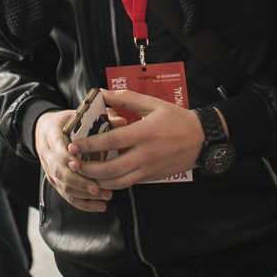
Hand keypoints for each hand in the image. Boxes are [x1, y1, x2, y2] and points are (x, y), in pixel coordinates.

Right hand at [33, 107, 110, 212]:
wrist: (45, 130)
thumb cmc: (65, 122)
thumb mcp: (77, 115)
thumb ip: (100, 119)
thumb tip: (122, 121)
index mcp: (52, 135)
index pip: (57, 147)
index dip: (67, 157)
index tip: (78, 164)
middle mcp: (48, 154)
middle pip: (60, 172)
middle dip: (79, 181)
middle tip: (96, 188)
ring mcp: (50, 170)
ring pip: (64, 186)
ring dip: (84, 194)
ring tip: (105, 196)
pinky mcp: (56, 182)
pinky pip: (68, 196)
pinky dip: (84, 203)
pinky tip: (100, 206)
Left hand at [72, 90, 203, 188]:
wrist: (202, 139)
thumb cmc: (177, 119)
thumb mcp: (152, 104)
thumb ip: (125, 99)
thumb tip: (102, 93)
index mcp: (143, 133)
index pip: (110, 141)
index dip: (89, 145)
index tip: (74, 145)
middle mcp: (145, 154)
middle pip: (110, 168)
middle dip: (88, 168)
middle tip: (73, 163)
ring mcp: (149, 169)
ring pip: (118, 182)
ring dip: (97, 180)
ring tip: (84, 174)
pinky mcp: (152, 177)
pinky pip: (128, 184)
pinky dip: (112, 184)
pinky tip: (102, 178)